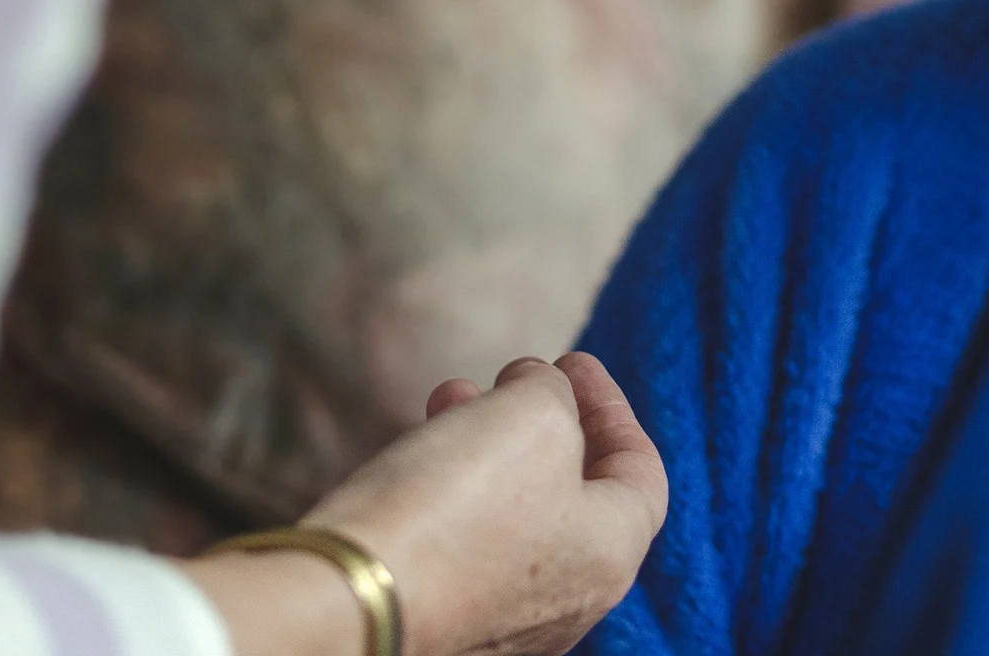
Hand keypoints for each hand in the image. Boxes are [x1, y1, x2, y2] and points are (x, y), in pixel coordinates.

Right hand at [341, 354, 669, 655]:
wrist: (348, 603)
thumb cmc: (458, 505)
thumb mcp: (531, 413)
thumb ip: (553, 393)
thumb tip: (541, 393)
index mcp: (611, 554)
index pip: (640, 471)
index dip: (610, 406)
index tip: (572, 361)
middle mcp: (571, 603)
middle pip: (574, 493)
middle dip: (541, 420)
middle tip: (511, 375)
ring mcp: (507, 624)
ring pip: (513, 517)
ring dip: (488, 446)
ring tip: (450, 394)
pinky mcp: (447, 628)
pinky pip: (464, 550)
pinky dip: (453, 492)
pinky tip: (416, 452)